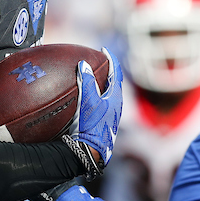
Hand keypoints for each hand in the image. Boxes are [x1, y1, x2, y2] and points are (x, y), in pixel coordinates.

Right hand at [67, 49, 122, 168]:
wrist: (94, 150)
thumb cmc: (92, 125)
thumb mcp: (88, 101)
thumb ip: (86, 82)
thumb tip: (83, 64)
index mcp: (115, 97)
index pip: (116, 72)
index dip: (110, 59)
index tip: (104, 50)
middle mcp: (116, 105)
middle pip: (114, 82)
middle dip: (108, 70)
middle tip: (99, 62)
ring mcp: (112, 114)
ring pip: (110, 93)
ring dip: (103, 83)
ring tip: (94, 77)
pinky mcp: (106, 122)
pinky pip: (104, 102)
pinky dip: (98, 94)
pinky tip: (89, 99)